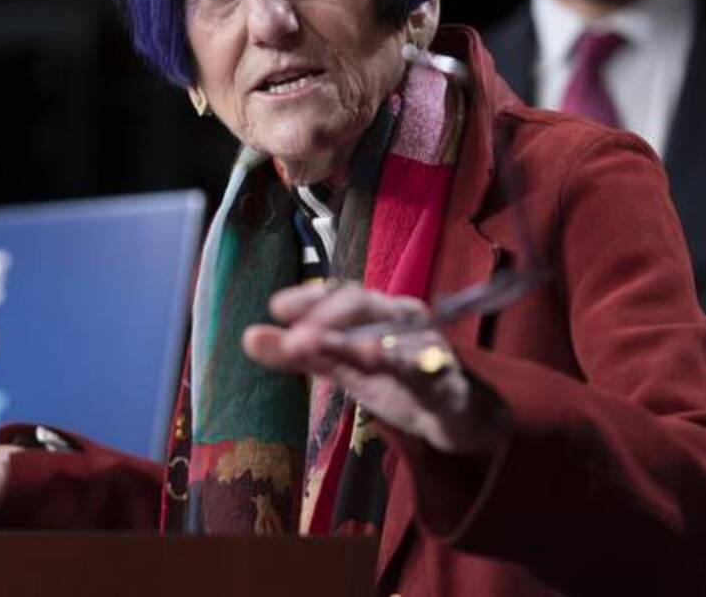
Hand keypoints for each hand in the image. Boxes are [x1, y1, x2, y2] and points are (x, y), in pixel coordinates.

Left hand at [242, 280, 504, 455]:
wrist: (458, 411)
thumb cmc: (398, 378)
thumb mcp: (345, 366)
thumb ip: (301, 352)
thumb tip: (247, 337)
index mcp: (376, 312)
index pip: (340, 295)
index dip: (311, 298)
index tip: (276, 307)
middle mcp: (402, 319)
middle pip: (367, 307)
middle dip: (332, 320)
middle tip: (298, 339)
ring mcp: (428, 347)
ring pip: (399, 339)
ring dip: (374, 345)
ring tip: (354, 351)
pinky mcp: (449, 382)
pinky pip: (435, 372)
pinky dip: (423, 368)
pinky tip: (406, 368)